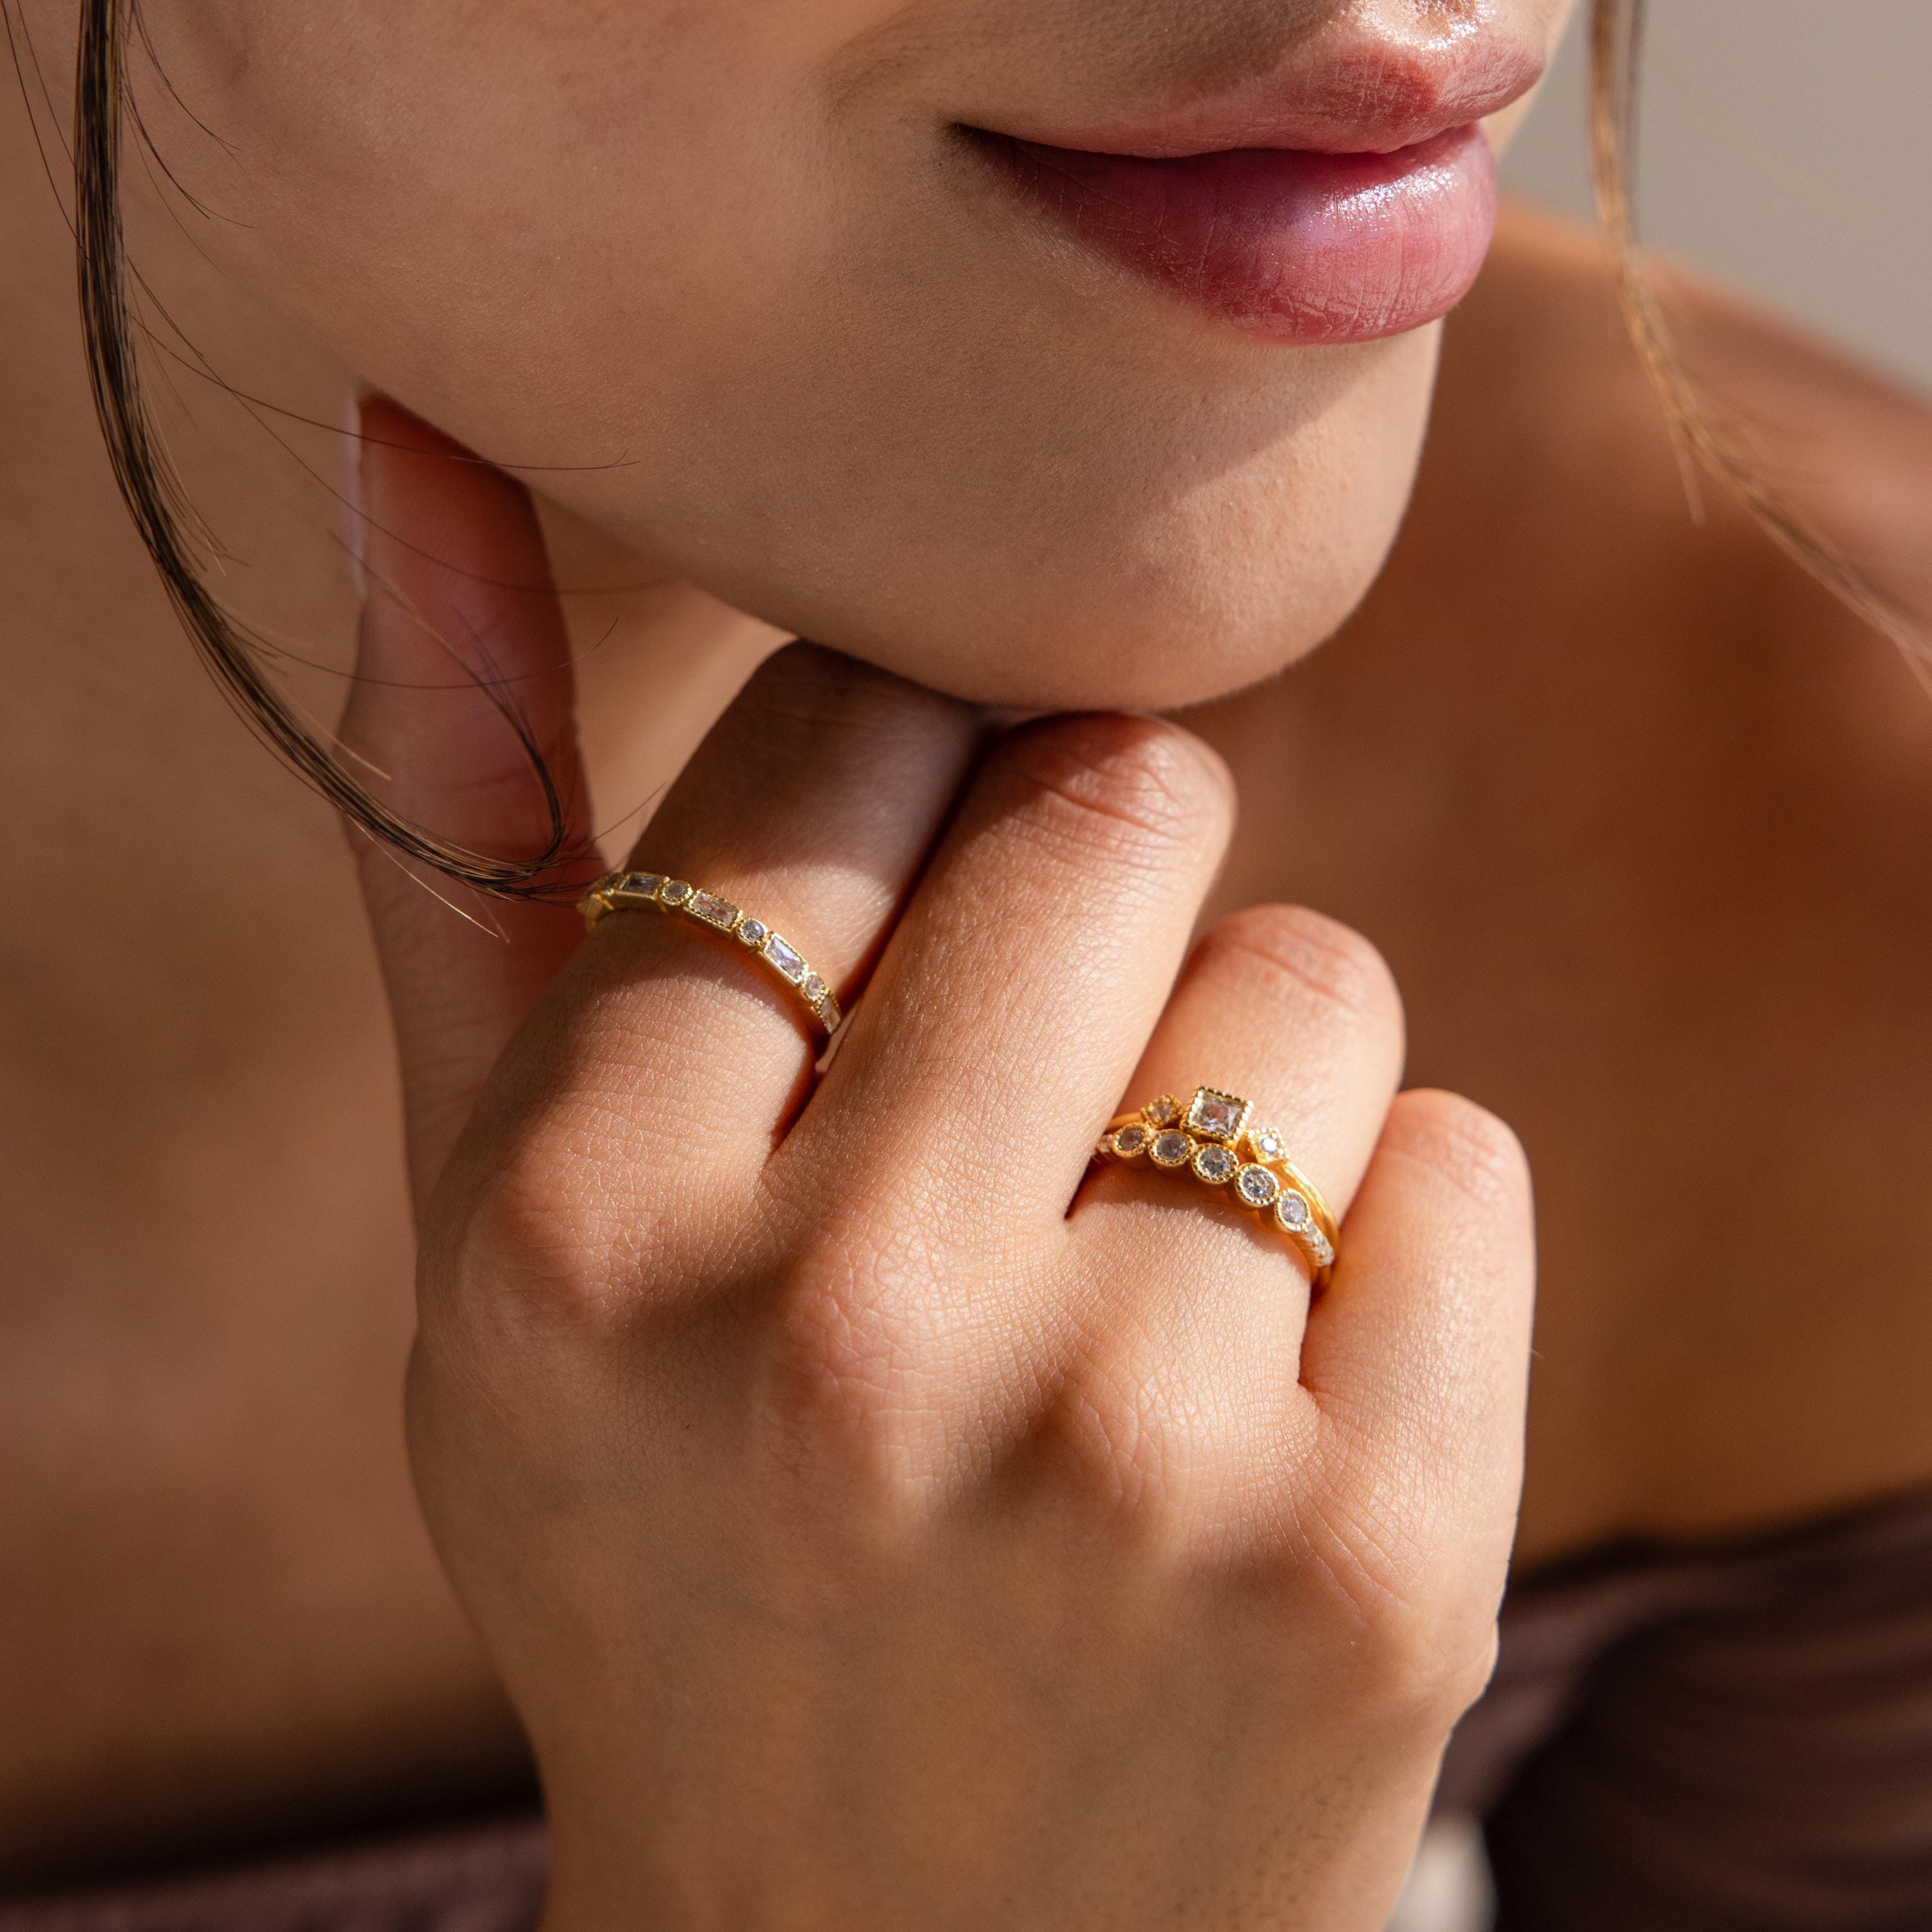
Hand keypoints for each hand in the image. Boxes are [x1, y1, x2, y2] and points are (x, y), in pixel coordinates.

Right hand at [343, 398, 1534, 1930]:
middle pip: (1113, 800)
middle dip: (1092, 893)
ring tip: (1124, 1288)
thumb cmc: (696, 1526)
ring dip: (1243, 1075)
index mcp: (577, 1240)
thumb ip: (464, 842)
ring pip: (1311, 975)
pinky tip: (1253, 1413)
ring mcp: (1126, 1463)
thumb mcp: (516, 1229)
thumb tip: (421, 452)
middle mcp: (841, 1348)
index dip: (908, 770)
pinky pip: (1463, 1155)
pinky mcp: (1377, 1557)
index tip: (911, 878)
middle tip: (1024, 1096)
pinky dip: (1389, 1243)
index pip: (843, 740)